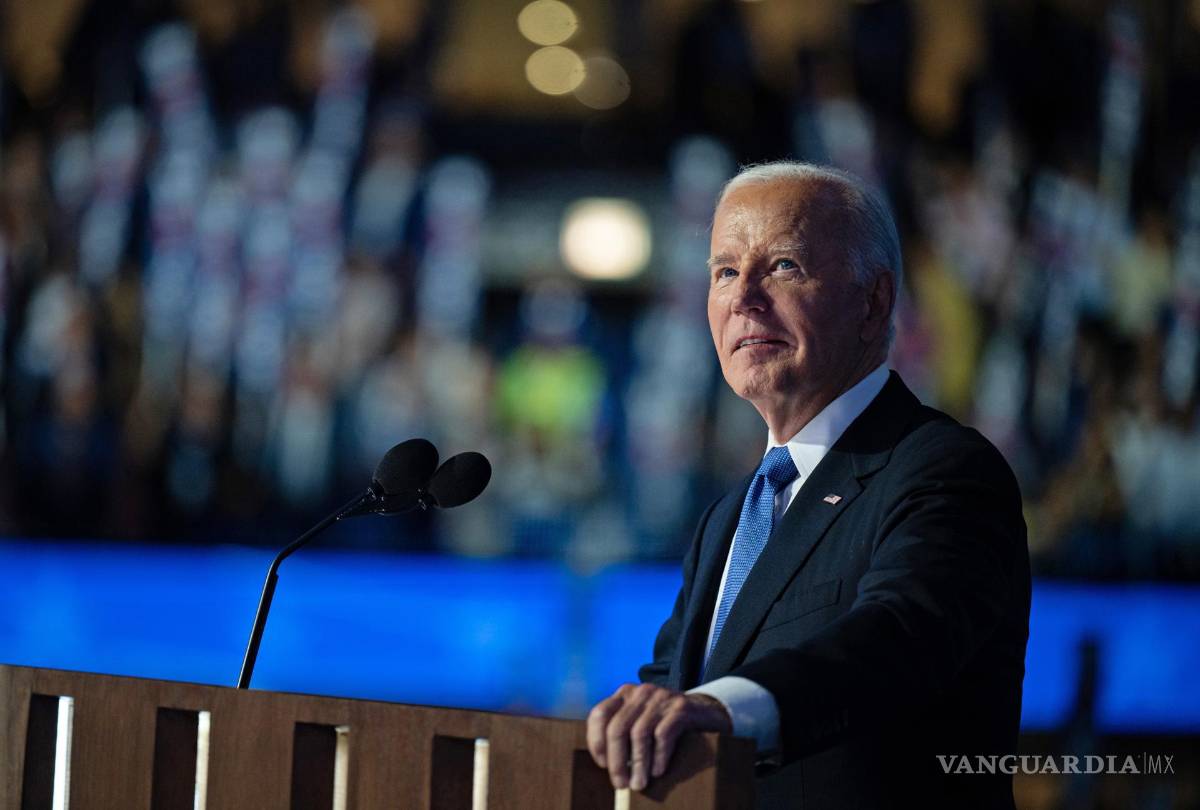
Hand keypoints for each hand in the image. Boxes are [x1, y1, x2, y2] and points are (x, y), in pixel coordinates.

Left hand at [586, 683, 731, 791]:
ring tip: (639, 783)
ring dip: (638, 764)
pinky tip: (658, 771)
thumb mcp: (641, 719)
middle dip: (616, 761)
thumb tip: (607, 764)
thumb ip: (623, 732)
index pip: (599, 714)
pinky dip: (658, 757)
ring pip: (639, 734)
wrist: (705, 711)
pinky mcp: (680, 708)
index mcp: (625, 694)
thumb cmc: (665, 722)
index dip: (596, 741)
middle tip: (620, 783)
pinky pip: (663, 735)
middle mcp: (641, 692)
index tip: (603, 764)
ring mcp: (661, 698)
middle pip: (617, 728)